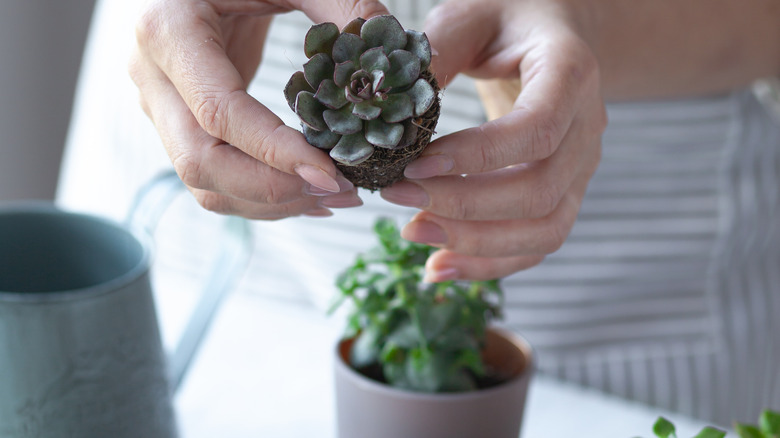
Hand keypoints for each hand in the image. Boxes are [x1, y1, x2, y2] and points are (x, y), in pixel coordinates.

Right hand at [129, 0, 388, 218]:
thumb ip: (342, 4)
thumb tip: (394, 57)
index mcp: (169, 30)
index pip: (217, 111)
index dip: (273, 152)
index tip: (331, 174)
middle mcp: (152, 75)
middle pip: (200, 161)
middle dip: (273, 189)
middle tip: (342, 192)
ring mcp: (159, 103)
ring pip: (202, 181)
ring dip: (270, 202)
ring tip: (336, 198)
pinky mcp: (178, 121)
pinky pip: (212, 176)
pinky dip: (259, 195)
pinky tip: (308, 193)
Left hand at [380, 0, 606, 280]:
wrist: (551, 34)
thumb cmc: (507, 18)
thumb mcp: (469, 15)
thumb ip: (437, 52)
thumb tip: (390, 106)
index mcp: (571, 73)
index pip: (536, 129)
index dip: (476, 157)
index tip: (414, 165)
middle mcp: (588, 128)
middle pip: (541, 191)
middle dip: (465, 206)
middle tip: (398, 199)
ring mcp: (581, 168)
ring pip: (546, 230)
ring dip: (477, 244)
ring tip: (413, 233)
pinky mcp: (564, 194)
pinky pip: (538, 244)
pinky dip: (491, 264)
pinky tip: (439, 266)